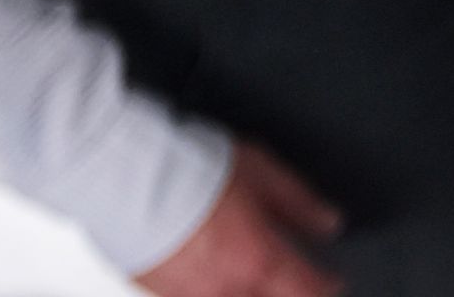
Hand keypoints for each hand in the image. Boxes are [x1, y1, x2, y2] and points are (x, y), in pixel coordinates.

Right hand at [137, 142, 342, 296]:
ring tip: (251, 278)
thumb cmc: (188, 169)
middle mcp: (226, 289)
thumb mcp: (263, 173)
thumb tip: (327, 222)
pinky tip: (211, 279)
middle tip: (291, 280)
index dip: (327, 286)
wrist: (122, 177)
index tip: (331, 279)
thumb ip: (299, 203)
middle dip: (283, 293)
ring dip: (246, 293)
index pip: (308, 291)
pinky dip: (211, 293)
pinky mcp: (157, 294)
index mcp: (258, 260)